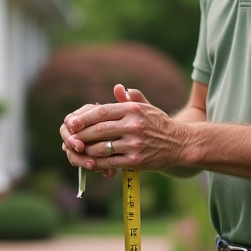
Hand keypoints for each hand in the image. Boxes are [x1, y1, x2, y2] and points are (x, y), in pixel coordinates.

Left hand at [60, 84, 187, 175]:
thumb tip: (117, 88)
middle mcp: (133, 125)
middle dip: (81, 135)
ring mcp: (134, 144)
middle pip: (98, 130)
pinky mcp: (135, 161)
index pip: (102, 111)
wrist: (180, 143)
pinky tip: (91, 161)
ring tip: (79, 150)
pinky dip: (97, 162)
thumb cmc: (160, 124)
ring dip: (87, 150)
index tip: (72, 122)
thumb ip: (130, 98)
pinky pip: (110, 161)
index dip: (84, 118)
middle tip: (70, 138)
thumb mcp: (147, 107)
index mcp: (133, 109)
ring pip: (102, 147)